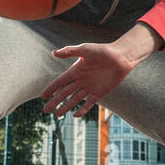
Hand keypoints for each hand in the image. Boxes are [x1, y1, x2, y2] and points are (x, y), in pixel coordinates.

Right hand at [40, 25, 159, 117]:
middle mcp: (81, 80)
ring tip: (57, 115)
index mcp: (76, 70)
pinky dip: (83, 109)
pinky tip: (75, 114)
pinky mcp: (101, 92)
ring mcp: (90, 87)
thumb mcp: (84, 49)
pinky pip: (90, 102)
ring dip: (66, 107)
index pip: (60, 82)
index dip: (51, 89)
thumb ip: (69, 51)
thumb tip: (53, 53)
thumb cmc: (103, 51)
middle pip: (65, 93)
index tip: (43, 96)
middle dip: (55, 102)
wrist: (121, 57)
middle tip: (45, 110)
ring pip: (75, 100)